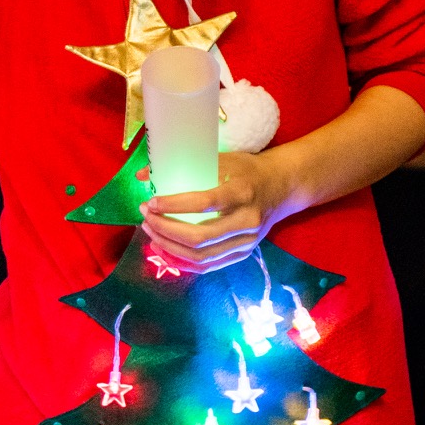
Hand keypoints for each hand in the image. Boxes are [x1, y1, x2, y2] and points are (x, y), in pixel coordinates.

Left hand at [140, 151, 291, 273]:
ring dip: (169, 247)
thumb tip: (142, 174)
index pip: (204, 203)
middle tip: (146, 217)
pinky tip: (164, 249)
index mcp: (242, 192)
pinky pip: (208, 265)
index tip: (151, 202)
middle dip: (165, 229)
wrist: (282, 187)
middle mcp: (247, 220)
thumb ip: (185, 165)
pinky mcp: (243, 254)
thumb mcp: (222, 159)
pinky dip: (182, 261)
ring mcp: (247, 242)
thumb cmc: (247, 170)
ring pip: (202, 256)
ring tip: (150, 231)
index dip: (173, 205)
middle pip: (200, 236)